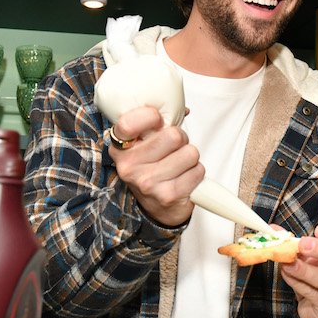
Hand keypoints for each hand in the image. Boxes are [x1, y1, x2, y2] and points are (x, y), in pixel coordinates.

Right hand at [108, 105, 201, 226]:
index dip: (149, 116)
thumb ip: (155, 124)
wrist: (157, 208)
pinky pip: (198, 170)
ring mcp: (148, 182)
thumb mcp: (143, 145)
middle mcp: (129, 166)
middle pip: (172, 135)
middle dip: (181, 138)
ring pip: (190, 152)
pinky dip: (197, 172)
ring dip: (190, 156)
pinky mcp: (168, 196)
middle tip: (175, 146)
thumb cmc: (152, 168)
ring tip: (180, 164)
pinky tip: (185, 177)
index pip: (128, 124)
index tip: (158, 118)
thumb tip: (185, 109)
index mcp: (120, 148)